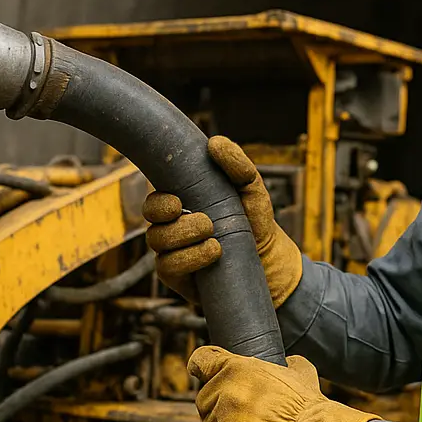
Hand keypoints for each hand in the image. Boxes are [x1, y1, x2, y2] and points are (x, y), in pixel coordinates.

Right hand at [143, 136, 302, 305]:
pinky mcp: (179, 277)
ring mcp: (173, 254)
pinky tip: (213, 255)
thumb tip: (215, 143)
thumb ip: (237, 165)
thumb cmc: (254, 220)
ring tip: (216, 240)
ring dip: (186, 241)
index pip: (153, 203)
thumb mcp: (251, 188)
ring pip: (159, 246)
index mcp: (182, 206)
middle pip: (151, 226)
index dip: (158, 204)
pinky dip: (190, 260)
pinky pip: (168, 269)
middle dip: (174, 224)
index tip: (177, 204)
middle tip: (206, 223)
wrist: (269, 259)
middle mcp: (172, 230)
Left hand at [188, 345, 378, 421]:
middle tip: (244, 414)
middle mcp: (222, 394)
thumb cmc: (306, 407)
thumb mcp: (300, 372)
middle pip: (204, 399)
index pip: (201, 360)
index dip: (201, 366)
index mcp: (235, 369)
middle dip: (219, 406)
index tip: (200, 371)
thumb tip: (287, 363)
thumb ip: (286, 364)